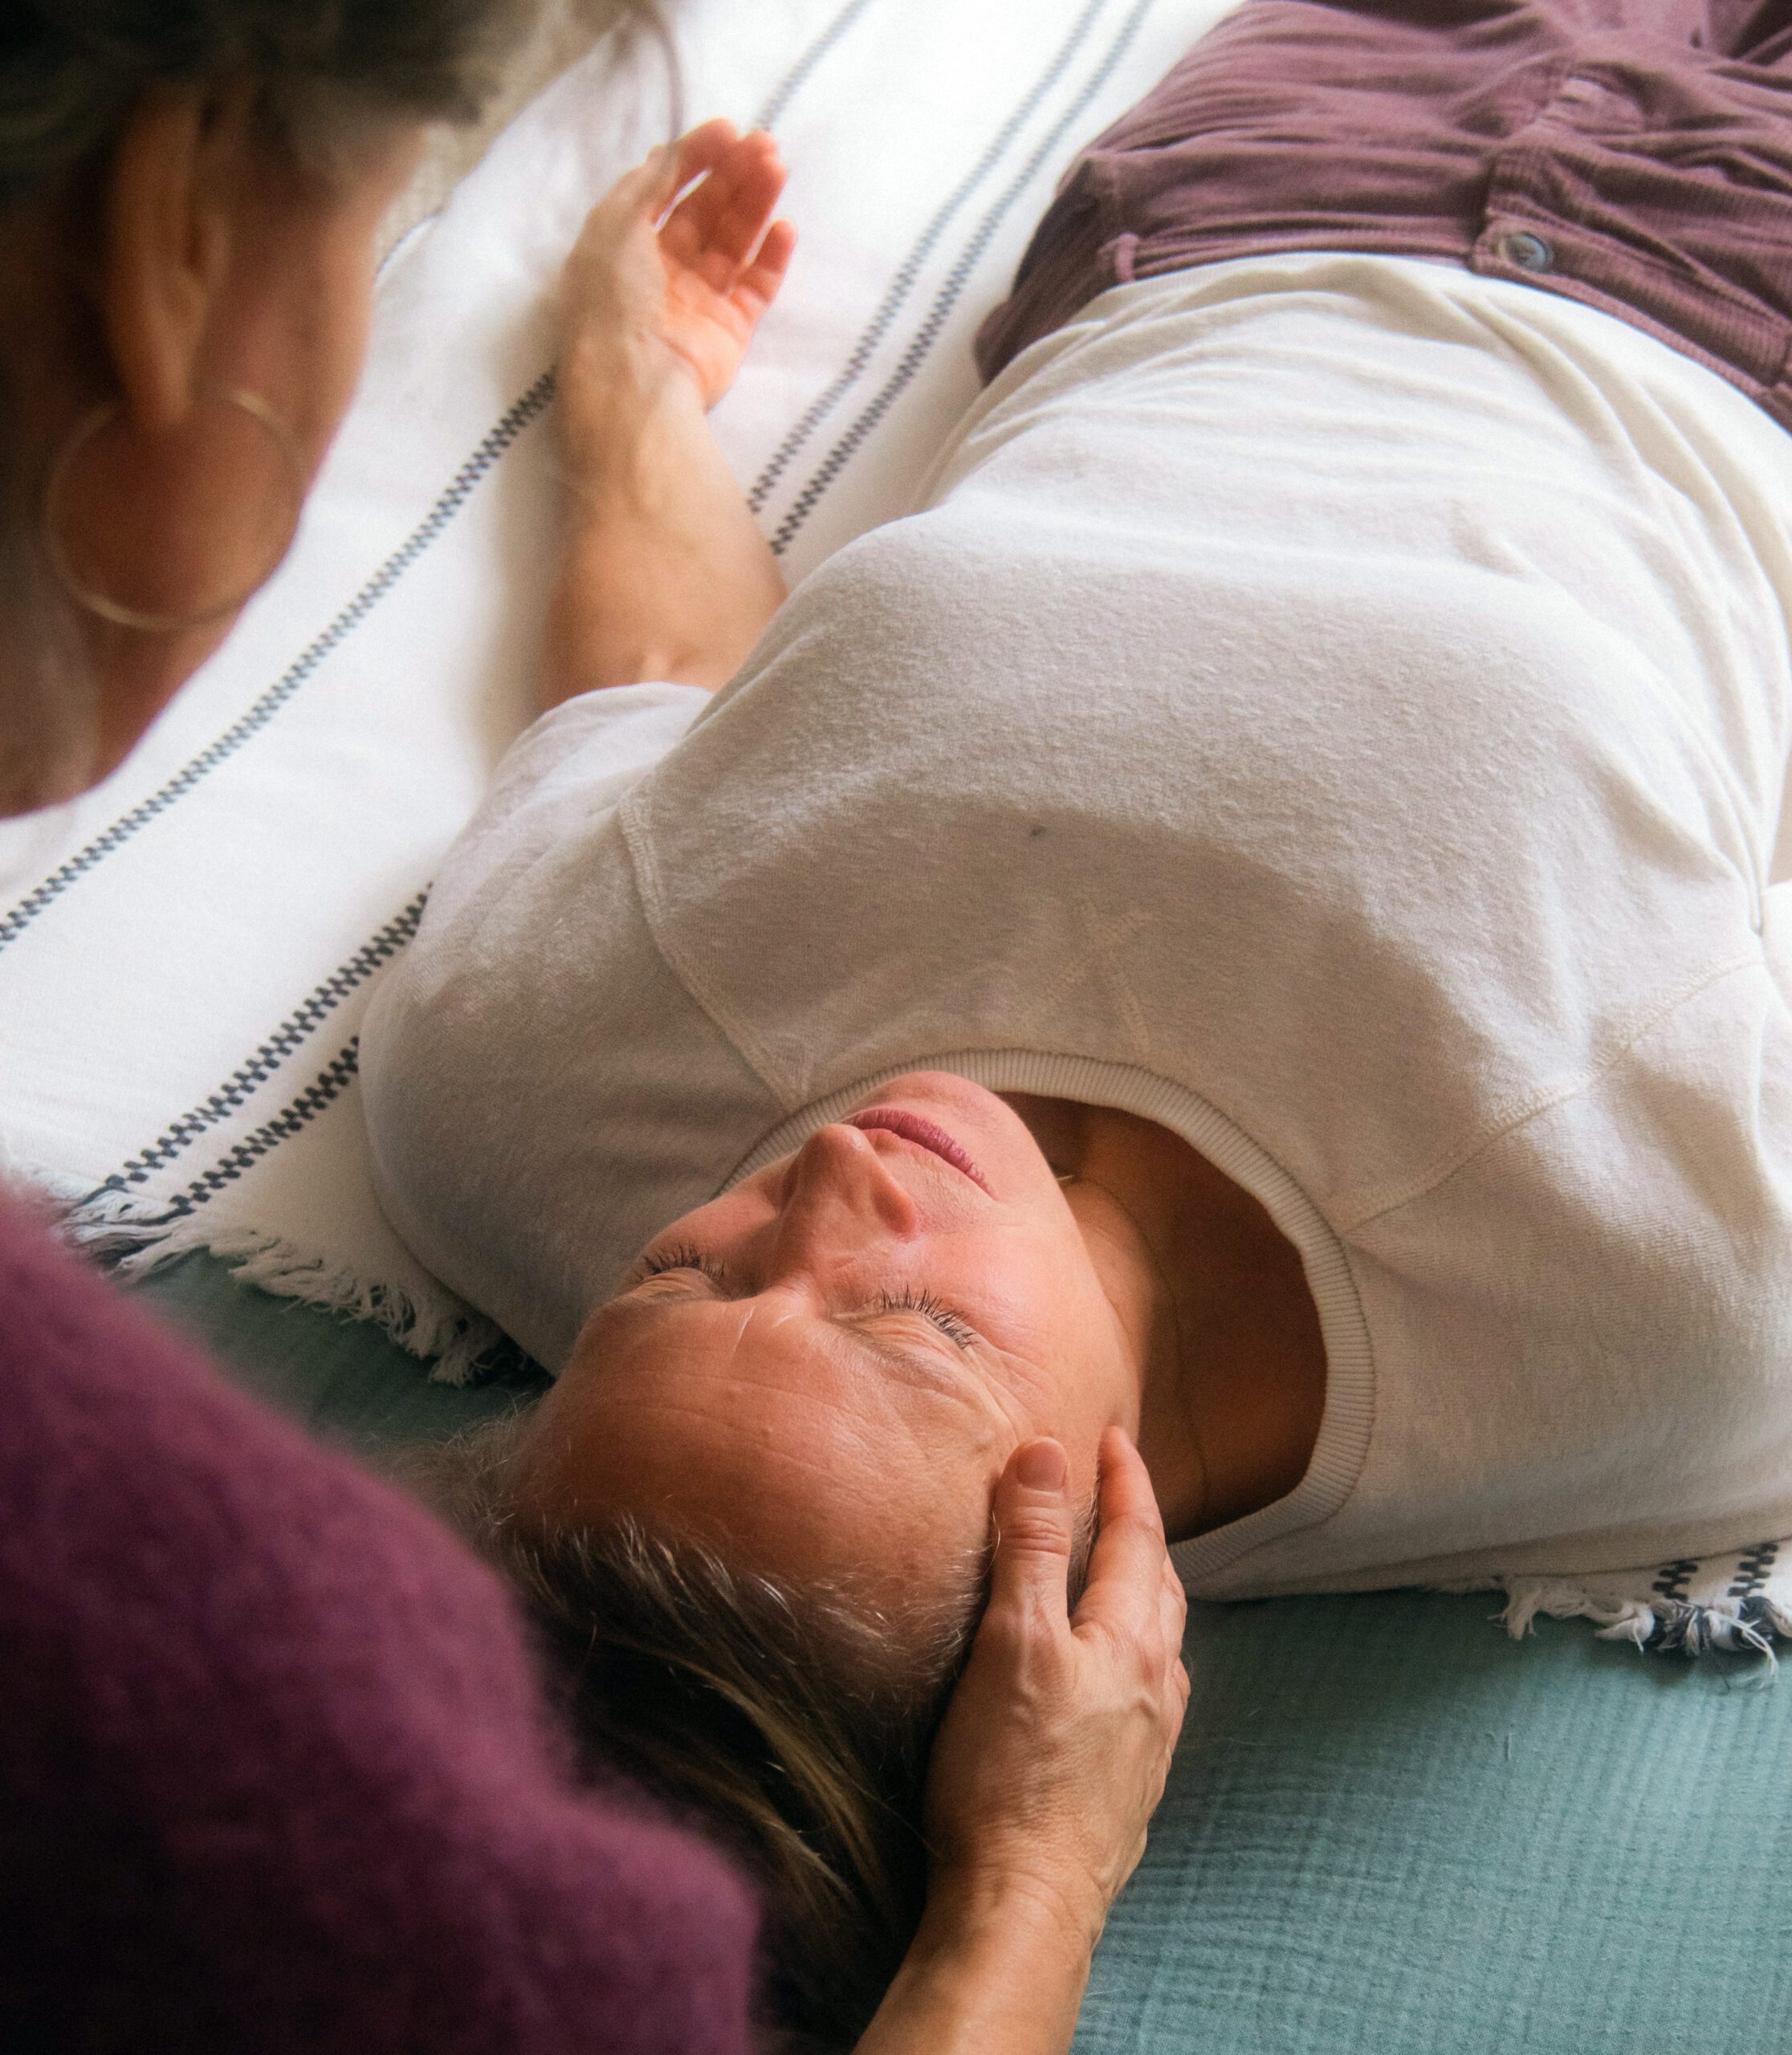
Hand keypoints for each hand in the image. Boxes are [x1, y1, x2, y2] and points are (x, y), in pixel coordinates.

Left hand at [559, 119, 795, 418]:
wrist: (634, 380)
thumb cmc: (613, 299)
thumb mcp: (618, 223)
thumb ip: (651, 182)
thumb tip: (670, 150)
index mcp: (625, 242)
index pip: (665, 189)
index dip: (695, 157)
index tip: (728, 131)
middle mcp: (661, 269)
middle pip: (704, 211)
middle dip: (733, 175)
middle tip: (766, 145)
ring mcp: (697, 300)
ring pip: (733, 241)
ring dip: (755, 203)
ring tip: (778, 168)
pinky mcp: (729, 330)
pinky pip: (755, 286)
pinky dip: (772, 257)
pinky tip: (784, 227)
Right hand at [922, 1427, 1190, 1950]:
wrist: (1027, 1904)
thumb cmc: (1009, 1775)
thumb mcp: (1011, 1642)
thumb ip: (1028, 1546)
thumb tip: (1045, 1456)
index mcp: (1130, 1643)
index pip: (1137, 1538)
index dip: (1126, 1482)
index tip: (1115, 1438)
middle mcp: (1156, 1688)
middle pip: (1162, 1588)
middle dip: (1144, 1534)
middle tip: (1122, 1495)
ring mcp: (1149, 1744)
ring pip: (1162, 1646)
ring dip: (1146, 1597)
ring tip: (1124, 1579)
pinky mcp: (1130, 1789)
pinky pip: (1150, 1698)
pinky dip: (1138, 1659)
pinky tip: (1118, 1684)